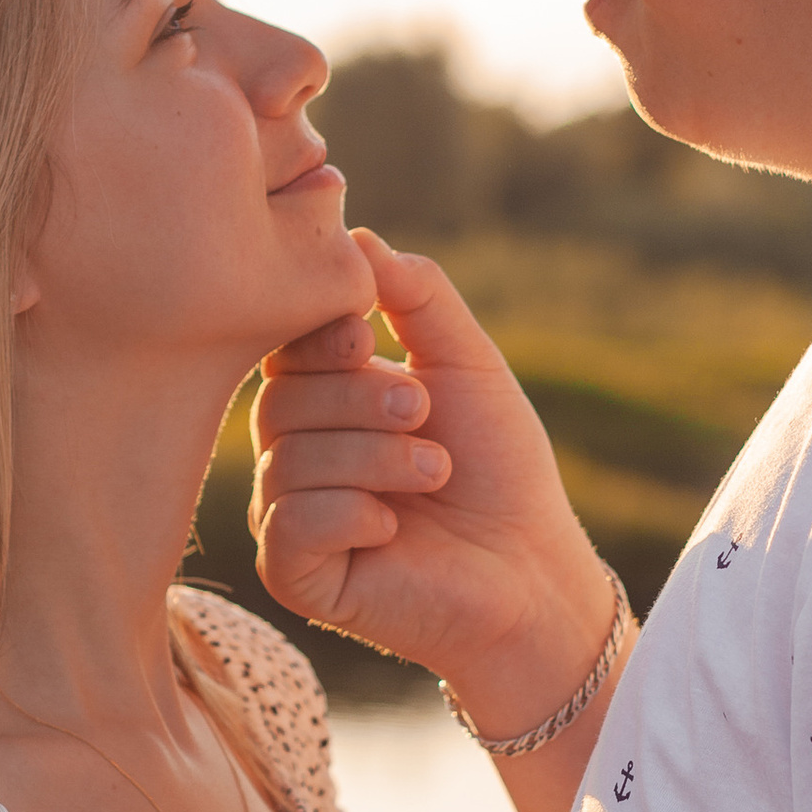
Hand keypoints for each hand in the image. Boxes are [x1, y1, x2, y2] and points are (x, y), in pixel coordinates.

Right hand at [250, 230, 616, 722]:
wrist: (532, 571)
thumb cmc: (500, 469)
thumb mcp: (465, 362)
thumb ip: (417, 295)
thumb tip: (357, 235)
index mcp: (323, 404)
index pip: (282, 348)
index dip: (317, 334)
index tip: (367, 333)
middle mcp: (293, 458)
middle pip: (279, 400)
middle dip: (360, 399)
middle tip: (424, 414)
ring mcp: (289, 519)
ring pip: (288, 461)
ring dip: (375, 458)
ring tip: (434, 473)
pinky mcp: (296, 577)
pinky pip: (290, 523)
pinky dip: (351, 512)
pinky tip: (395, 528)